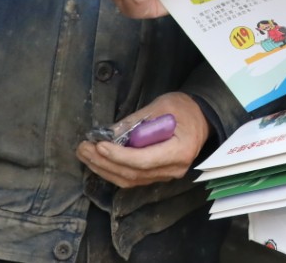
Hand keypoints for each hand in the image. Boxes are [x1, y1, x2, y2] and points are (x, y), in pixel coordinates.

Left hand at [76, 92, 207, 187]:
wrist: (201, 119)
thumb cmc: (183, 108)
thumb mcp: (160, 106)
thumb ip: (135, 121)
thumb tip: (108, 133)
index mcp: (179, 151)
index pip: (144, 160)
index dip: (119, 155)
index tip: (99, 145)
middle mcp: (173, 169)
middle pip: (133, 173)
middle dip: (105, 162)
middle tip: (83, 148)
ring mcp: (166, 175)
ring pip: (130, 180)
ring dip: (104, 169)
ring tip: (85, 154)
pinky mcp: (158, 175)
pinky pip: (133, 178)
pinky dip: (113, 171)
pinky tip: (98, 161)